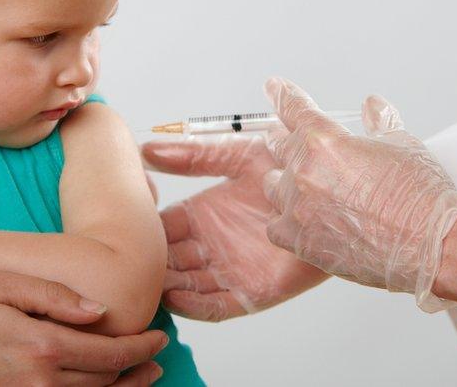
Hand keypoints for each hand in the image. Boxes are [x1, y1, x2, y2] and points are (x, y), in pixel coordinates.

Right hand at [0, 271, 166, 384]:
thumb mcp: (1, 285)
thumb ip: (54, 297)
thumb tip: (100, 311)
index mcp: (41, 347)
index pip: (111, 353)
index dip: (142, 347)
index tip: (160, 336)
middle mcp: (39, 383)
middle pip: (107, 382)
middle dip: (138, 369)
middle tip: (156, 356)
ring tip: (142, 377)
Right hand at [143, 136, 327, 320]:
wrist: (332, 192)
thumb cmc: (290, 169)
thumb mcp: (237, 154)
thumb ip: (194, 154)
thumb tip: (148, 149)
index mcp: (203, 214)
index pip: (163, 227)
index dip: (144, 229)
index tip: (123, 227)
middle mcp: (212, 244)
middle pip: (169, 260)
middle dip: (150, 263)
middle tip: (127, 262)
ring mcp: (230, 269)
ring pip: (186, 285)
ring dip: (166, 286)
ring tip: (146, 282)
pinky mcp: (252, 292)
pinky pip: (217, 307)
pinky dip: (194, 307)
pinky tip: (176, 298)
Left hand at [262, 77, 456, 311]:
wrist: (429, 243)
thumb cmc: (420, 197)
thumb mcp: (403, 144)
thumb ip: (380, 122)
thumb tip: (373, 106)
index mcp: (325, 142)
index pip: (294, 109)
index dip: (282, 95)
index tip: (274, 87)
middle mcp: (306, 172)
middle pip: (278, 146)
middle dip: (281, 138)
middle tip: (283, 136)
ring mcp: (300, 209)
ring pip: (273, 186)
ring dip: (283, 180)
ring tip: (296, 182)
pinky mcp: (301, 242)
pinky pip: (276, 226)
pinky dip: (284, 220)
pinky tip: (296, 219)